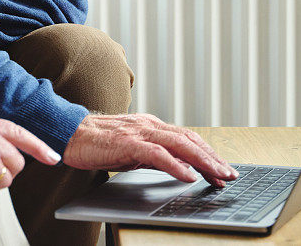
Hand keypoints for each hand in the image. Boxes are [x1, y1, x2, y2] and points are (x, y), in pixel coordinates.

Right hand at [63, 114, 237, 186]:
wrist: (69, 134)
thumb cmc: (98, 142)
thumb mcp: (132, 149)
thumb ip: (155, 154)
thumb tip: (180, 167)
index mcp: (149, 125)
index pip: (185, 137)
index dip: (207, 152)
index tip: (222, 169)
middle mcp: (147, 125)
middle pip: (188, 139)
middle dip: (213, 157)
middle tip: (230, 174)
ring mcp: (138, 132)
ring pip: (178, 144)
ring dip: (203, 161)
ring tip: (219, 175)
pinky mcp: (127, 143)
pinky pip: (157, 154)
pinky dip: (175, 164)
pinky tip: (189, 176)